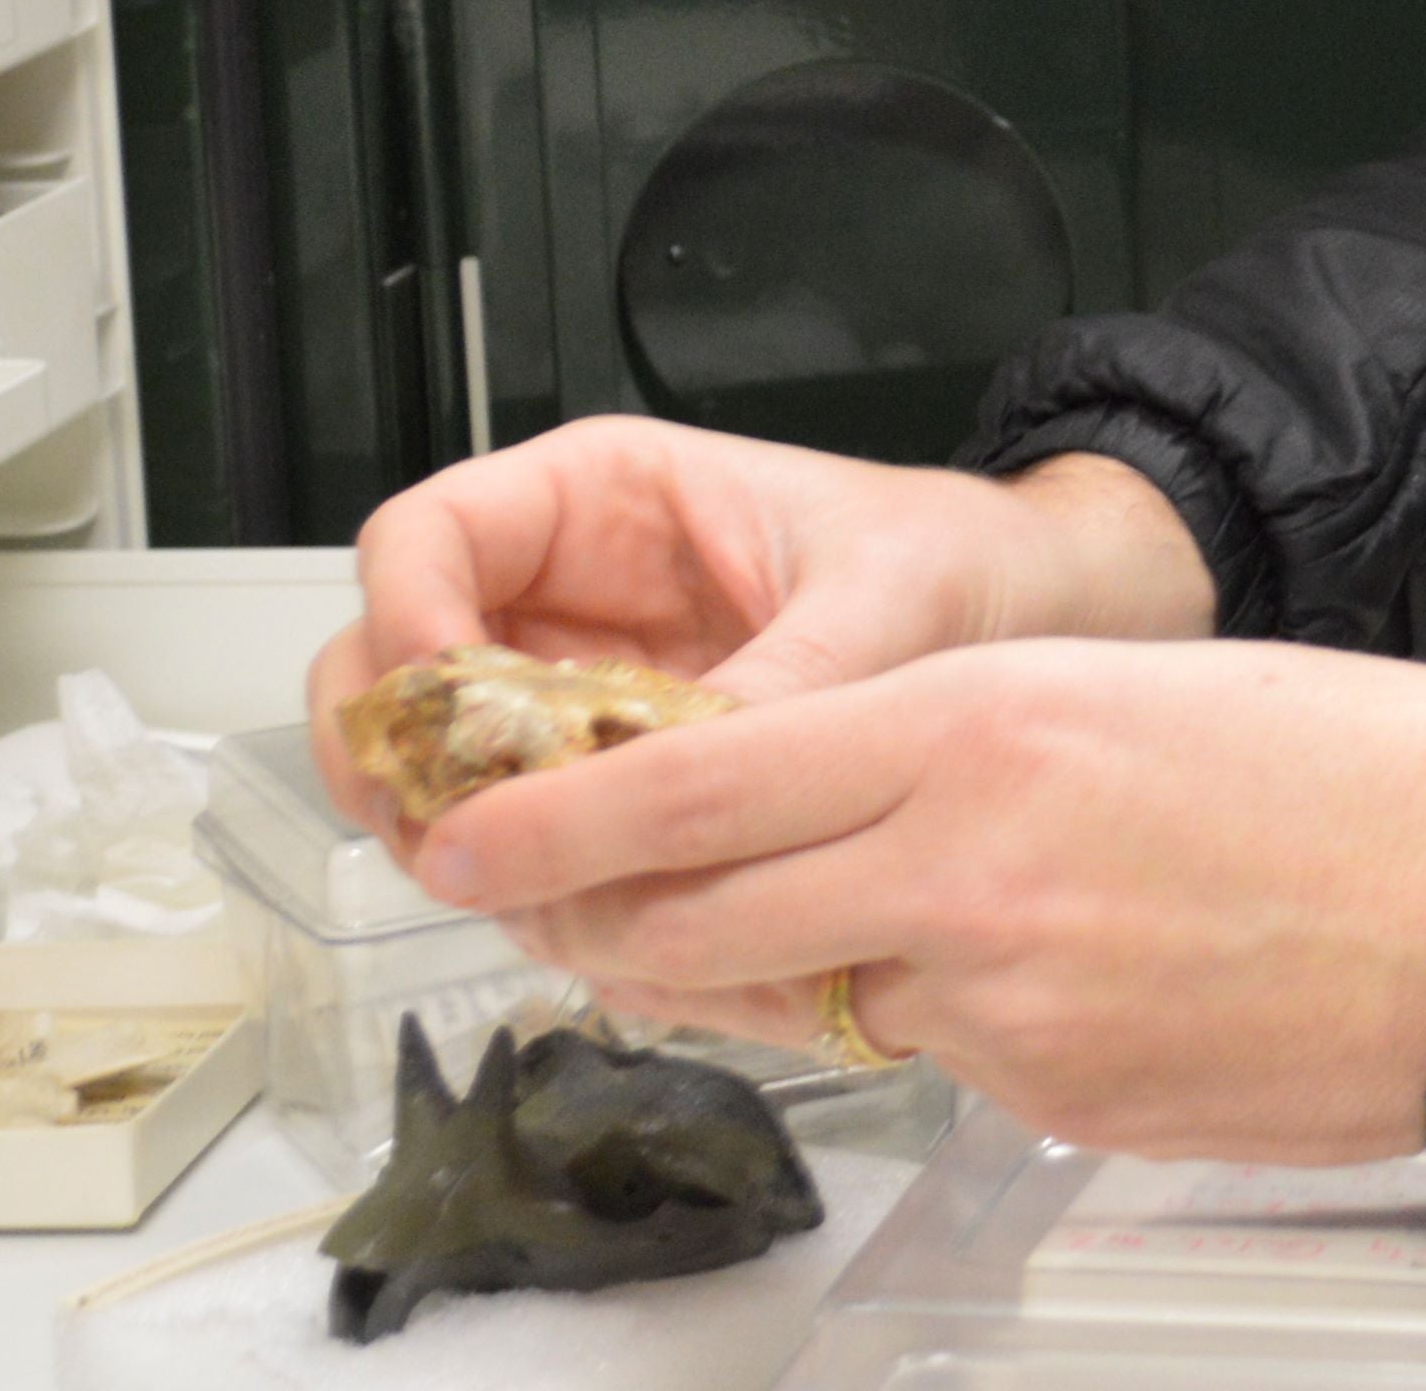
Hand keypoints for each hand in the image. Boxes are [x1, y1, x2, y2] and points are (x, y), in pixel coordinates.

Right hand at [306, 419, 1211, 836]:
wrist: (1038, 622)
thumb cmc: (962, 562)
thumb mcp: (887, 597)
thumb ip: (787, 681)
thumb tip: (694, 779)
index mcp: (601, 500)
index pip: (423, 537)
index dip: (405, 623)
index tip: (449, 710)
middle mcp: (563, 598)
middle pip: (387, 670)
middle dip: (399, 760)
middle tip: (456, 843)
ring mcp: (575, 699)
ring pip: (438, 775)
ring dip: (463, 845)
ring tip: (549, 898)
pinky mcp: (617, 789)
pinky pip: (531, 842)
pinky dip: (543, 891)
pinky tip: (613, 925)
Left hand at [415, 638, 1425, 1164]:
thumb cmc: (1363, 776)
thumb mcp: (1133, 689)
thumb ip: (974, 740)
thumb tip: (874, 802)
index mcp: (980, 725)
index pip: (695, 780)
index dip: (553, 822)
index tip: (464, 831)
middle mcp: (964, 869)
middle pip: (700, 917)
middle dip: (608, 923)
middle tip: (564, 910)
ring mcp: (1003, 1003)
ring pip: (816, 996)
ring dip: (790, 969)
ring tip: (844, 924)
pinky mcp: (1054, 1102)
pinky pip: (943, 1059)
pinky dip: (950, 1021)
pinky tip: (1045, 976)